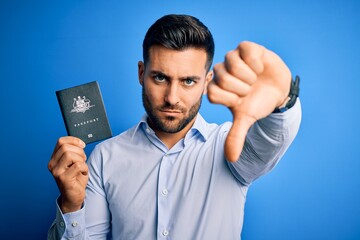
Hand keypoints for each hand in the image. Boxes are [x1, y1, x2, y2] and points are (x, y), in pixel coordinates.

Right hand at [48, 136, 87, 212]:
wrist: (74, 197)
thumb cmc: (76, 178)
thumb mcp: (74, 162)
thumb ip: (73, 152)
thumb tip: (79, 143)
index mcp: (54, 159)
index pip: (61, 142)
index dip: (74, 140)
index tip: (82, 145)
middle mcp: (52, 164)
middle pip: (66, 147)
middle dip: (79, 151)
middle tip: (83, 159)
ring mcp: (56, 172)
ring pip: (70, 155)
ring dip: (81, 159)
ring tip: (82, 166)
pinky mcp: (63, 178)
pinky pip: (77, 165)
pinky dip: (84, 168)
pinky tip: (83, 173)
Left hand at [207, 41, 290, 161]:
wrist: (277, 90)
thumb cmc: (258, 103)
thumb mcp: (247, 119)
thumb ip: (236, 136)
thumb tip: (231, 159)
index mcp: (218, 88)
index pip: (212, 93)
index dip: (230, 99)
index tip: (241, 101)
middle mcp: (222, 72)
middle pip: (221, 78)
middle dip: (241, 88)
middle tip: (250, 90)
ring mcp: (234, 58)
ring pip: (232, 63)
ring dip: (248, 76)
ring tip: (255, 79)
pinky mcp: (246, 48)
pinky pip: (245, 49)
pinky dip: (255, 62)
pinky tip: (260, 67)